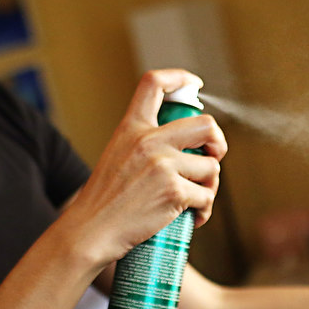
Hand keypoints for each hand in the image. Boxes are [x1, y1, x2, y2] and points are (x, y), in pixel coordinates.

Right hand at [66, 70, 227, 263]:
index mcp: (131, 128)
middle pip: (206, 125)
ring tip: (194, 200)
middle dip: (218, 142)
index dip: (179, 77)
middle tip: (213, 157)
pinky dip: (204, 211)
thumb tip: (185, 148)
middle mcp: (148, 140)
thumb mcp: (116, 156)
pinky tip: (192, 218)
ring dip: (210, 186)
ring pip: (211, 168)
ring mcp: (163, 165)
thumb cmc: (104, 202)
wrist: (90, 231)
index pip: (154, 83)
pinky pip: (207, 197)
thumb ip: (143, 145)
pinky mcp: (174, 191)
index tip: (195, 84)